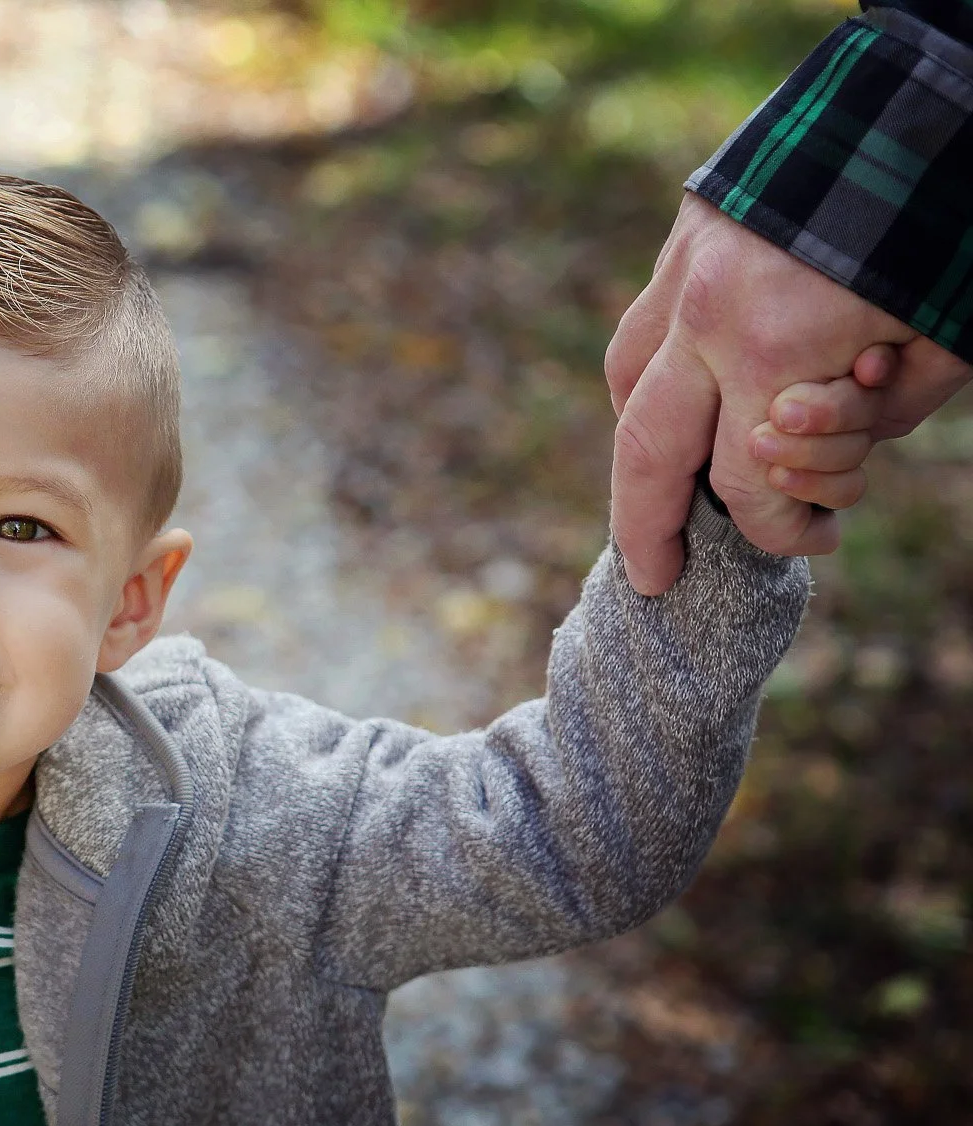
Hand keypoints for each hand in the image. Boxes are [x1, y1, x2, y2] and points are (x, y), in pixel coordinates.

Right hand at [606, 194, 972, 594]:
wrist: (915, 104)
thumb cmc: (946, 234)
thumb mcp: (943, 347)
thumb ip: (874, 415)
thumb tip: (802, 460)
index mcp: (775, 349)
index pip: (752, 486)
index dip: (785, 529)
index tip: (820, 538)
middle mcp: (706, 319)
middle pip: (648, 457)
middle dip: (647, 530)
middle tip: (651, 576)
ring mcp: (683, 276)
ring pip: (629, 391)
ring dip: (641, 449)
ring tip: (657, 492)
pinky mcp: (684, 242)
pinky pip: (640, 334)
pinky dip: (647, 381)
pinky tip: (671, 404)